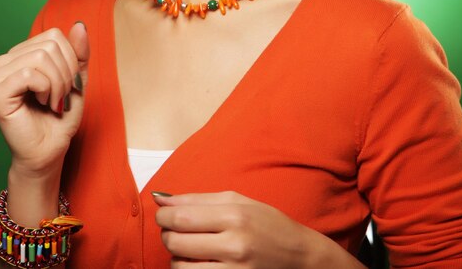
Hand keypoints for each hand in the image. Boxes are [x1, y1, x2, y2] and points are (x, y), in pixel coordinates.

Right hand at [0, 21, 89, 174]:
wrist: (50, 148)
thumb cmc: (62, 114)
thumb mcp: (78, 78)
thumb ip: (79, 52)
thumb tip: (79, 24)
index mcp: (22, 53)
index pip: (54, 35)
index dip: (71, 59)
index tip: (69, 83)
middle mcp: (5, 61)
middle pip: (49, 46)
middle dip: (66, 73)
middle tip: (61, 96)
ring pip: (40, 58)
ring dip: (58, 84)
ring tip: (53, 101)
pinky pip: (29, 74)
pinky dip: (46, 89)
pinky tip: (42, 103)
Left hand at [153, 190, 322, 268]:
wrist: (299, 258)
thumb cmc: (268, 224)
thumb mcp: (239, 202)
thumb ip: (199, 199)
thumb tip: (162, 199)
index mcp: (235, 216)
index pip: (182, 216)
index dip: (163, 216)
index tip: (163, 214)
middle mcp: (234, 245)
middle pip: (176, 242)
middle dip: (168, 234)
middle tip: (175, 229)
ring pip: (179, 266)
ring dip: (177, 255)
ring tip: (191, 247)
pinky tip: (199, 261)